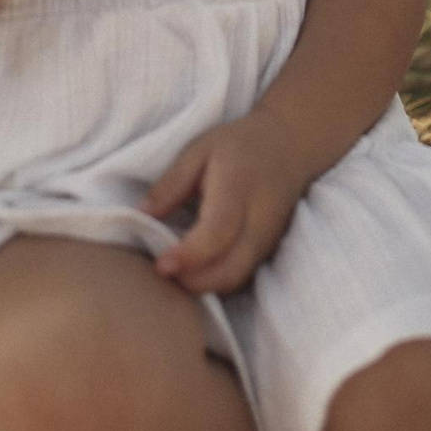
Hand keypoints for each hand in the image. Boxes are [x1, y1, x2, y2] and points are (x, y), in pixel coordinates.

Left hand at [139, 109, 311, 295]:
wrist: (291, 144)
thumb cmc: (239, 144)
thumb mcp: (200, 150)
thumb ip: (171, 184)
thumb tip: (140, 215)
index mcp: (238, 189)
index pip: (217, 233)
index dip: (188, 256)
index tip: (159, 265)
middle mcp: (258, 221)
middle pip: (230, 270)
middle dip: (193, 283)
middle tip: (162, 273)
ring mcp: (268, 239)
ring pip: (236, 279)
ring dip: (203, 286)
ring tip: (174, 274)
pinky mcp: (269, 250)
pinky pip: (242, 275)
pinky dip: (216, 282)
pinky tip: (194, 272)